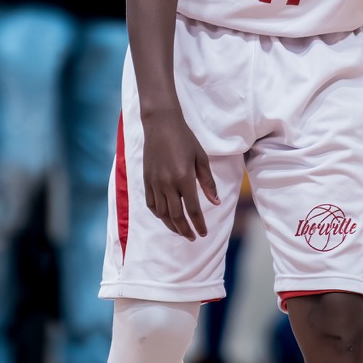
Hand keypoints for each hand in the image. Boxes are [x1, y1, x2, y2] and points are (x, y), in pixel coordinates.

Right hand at [142, 108, 220, 240]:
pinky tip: (166, 218)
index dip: (199, 224)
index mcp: (184, 178)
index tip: (204, 233)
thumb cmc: (185, 139)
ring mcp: (155, 183)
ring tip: (181, 231)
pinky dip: (159, 214)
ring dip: (172, 226)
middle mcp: (167, 183)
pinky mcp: (146, 180)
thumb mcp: (201, 158)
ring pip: (162, 213)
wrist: (161, 125)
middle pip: (176, 216)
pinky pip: (151, 204)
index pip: (193, 210)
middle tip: (193, 238)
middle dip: (185, 230)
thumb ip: (208, 183)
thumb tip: (216, 203)